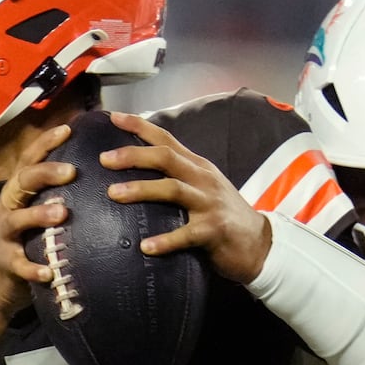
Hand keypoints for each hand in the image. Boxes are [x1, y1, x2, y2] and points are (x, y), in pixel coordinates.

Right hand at [0, 123, 76, 318]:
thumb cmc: (27, 242)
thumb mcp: (38, 214)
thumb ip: (58, 196)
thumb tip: (96, 174)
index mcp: (19, 193)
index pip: (30, 161)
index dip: (45, 143)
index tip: (68, 129)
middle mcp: (8, 208)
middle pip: (22, 183)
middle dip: (45, 173)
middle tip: (71, 171)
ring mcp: (4, 235)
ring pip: (17, 220)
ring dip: (38, 215)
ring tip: (61, 212)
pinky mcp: (6, 264)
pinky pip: (19, 264)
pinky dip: (33, 268)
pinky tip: (48, 271)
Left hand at [100, 111, 272, 282]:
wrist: (260, 244)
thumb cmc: (224, 216)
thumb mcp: (204, 187)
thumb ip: (178, 176)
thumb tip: (138, 170)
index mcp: (198, 166)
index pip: (166, 138)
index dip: (139, 126)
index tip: (112, 117)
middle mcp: (203, 179)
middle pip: (165, 158)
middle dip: (133, 155)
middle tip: (104, 159)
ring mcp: (210, 203)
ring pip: (172, 189)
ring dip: (141, 190)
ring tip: (114, 194)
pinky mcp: (215, 230)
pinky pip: (186, 234)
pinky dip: (165, 240)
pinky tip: (145, 247)